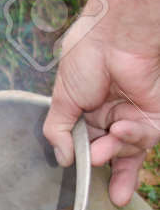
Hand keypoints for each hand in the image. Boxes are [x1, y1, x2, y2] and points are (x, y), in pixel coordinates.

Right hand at [43, 14, 159, 206]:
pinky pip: (146, 137)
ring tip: (102, 151)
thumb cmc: (85, 57)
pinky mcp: (154, 113)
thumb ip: (58, 131)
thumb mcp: (61, 99)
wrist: (116, 36)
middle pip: (112, 153)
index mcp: (86, 109)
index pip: (87, 143)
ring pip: (128, 149)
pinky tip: (120, 130)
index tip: (76, 173)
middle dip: (106, 168)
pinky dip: (132, 138)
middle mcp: (111, 113)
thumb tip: (61, 159)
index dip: (83, 162)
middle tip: (93, 170)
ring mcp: (133, 113)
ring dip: (115, 152)